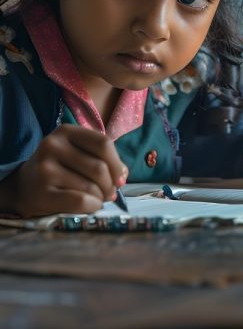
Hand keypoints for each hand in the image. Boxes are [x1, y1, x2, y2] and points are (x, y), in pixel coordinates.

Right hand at [2, 124, 127, 217]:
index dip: (117, 163)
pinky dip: (92, 206)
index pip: (104, 143)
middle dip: (111, 184)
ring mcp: (45, 169)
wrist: (24, 186)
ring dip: (101, 197)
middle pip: (99, 167)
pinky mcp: (42, 192)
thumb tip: (123, 174)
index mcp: (66, 131)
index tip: (121, 178)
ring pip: (91, 186)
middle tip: (111, 193)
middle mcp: (53, 146)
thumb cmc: (59, 168)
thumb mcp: (77, 153)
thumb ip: (101, 157)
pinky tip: (91, 206)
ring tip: (98, 199)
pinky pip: (80, 201)